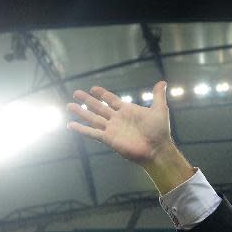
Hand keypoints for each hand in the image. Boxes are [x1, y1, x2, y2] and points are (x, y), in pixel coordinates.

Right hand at [67, 81, 193, 193]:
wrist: (157, 149)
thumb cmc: (159, 131)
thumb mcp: (160, 110)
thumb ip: (158, 96)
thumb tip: (162, 82)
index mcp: (127, 111)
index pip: (111, 100)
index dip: (102, 94)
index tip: (93, 88)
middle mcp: (117, 119)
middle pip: (99, 107)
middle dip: (87, 100)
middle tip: (75, 93)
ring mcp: (112, 129)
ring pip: (93, 118)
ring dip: (81, 112)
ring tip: (69, 105)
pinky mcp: (109, 139)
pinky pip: (92, 133)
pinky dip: (81, 129)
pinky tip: (71, 125)